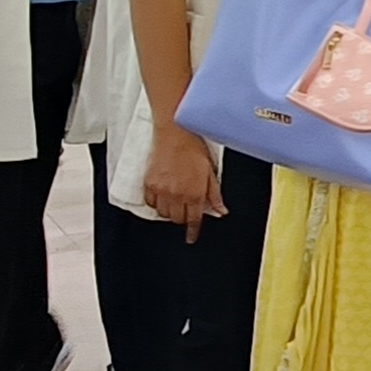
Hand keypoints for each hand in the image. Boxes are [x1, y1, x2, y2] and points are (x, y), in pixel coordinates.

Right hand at [146, 123, 227, 237]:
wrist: (175, 133)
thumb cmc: (194, 148)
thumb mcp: (211, 172)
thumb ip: (215, 194)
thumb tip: (221, 210)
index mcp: (194, 193)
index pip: (193, 220)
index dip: (193, 231)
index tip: (192, 237)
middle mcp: (177, 194)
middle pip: (177, 219)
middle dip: (183, 217)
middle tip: (186, 208)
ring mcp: (161, 190)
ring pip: (163, 213)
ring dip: (169, 211)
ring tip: (175, 200)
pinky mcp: (149, 183)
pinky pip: (150, 202)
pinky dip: (156, 202)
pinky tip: (162, 195)